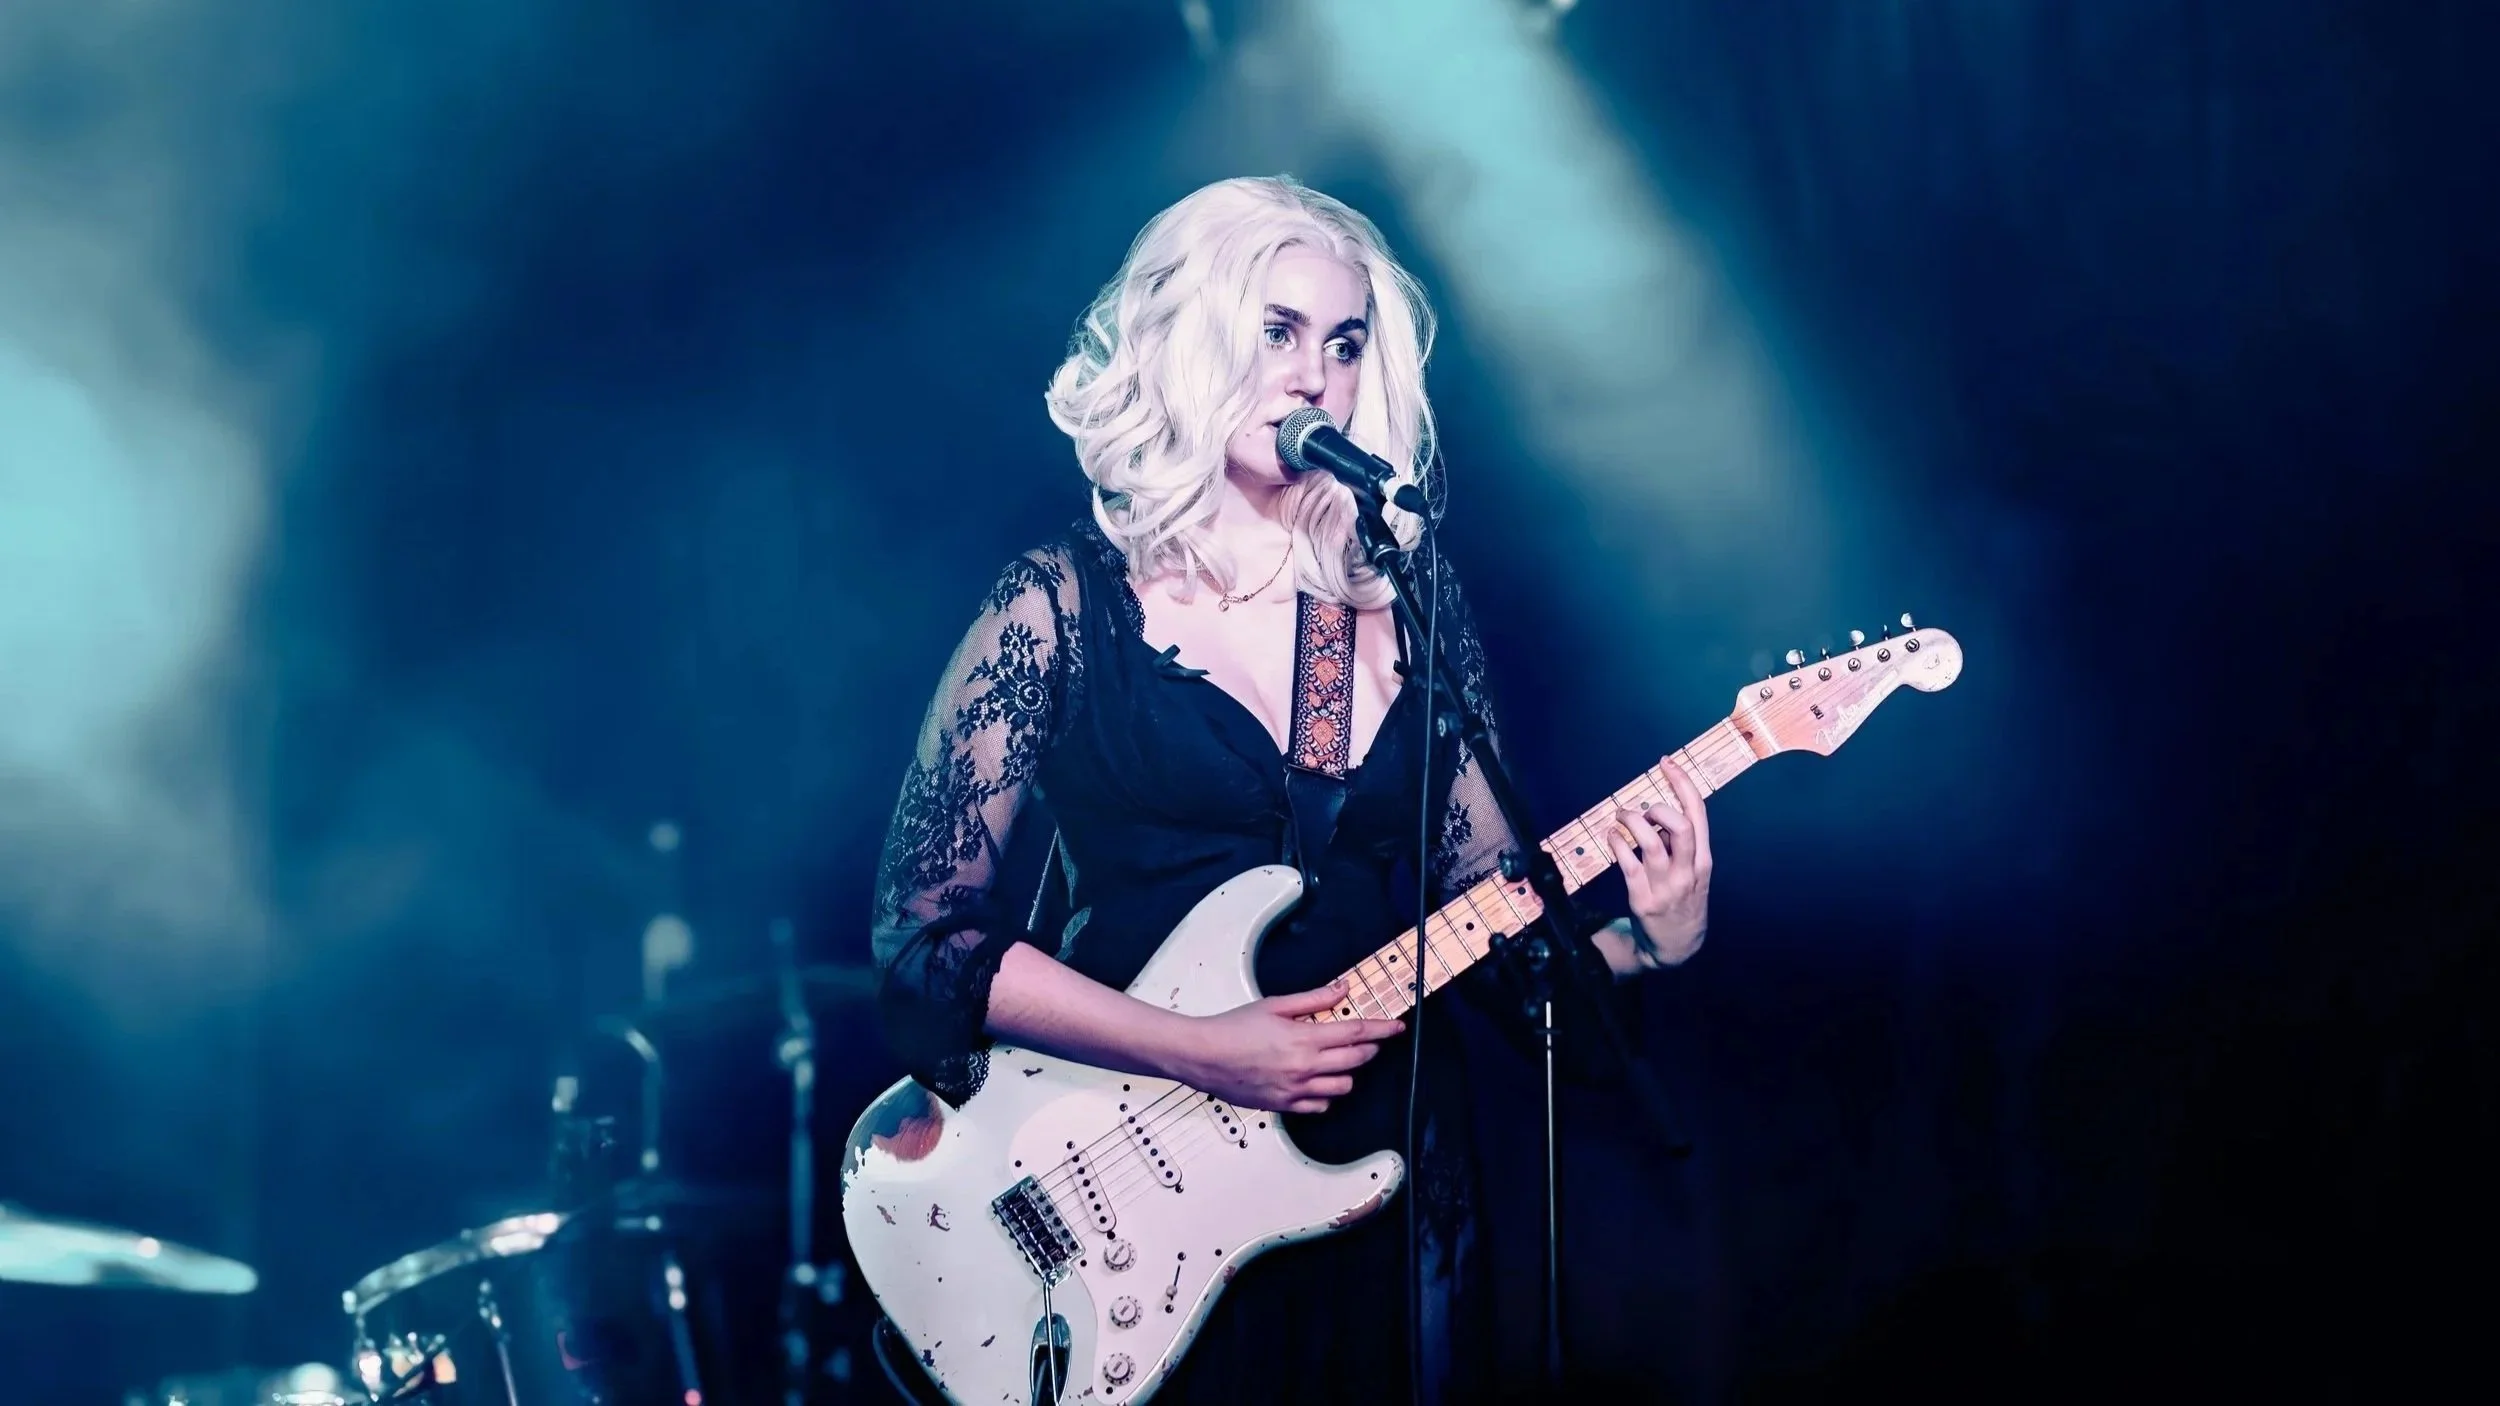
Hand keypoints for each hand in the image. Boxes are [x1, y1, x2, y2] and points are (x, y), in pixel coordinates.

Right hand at [1166, 983, 1403, 1113]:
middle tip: (1371, 1040)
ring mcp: (1295, 1090)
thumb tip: (1341, 989)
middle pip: (1356, 1060)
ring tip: (1340, 1060)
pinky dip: (1327, 1095)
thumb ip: (1313, 999)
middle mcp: (1304, 1068)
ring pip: (1342, 1087)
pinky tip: (1320, 1082)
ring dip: (1349, 1072)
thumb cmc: (1232, 1028)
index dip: (1381, 1029)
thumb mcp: (1275, 1005)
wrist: (1202, 1056)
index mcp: (1304, 1039)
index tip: (1395, 1027)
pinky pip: (1320, 1107)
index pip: (1356, 1033)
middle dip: (1370, 1049)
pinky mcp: (1284, 1106)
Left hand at [1603, 759, 1712, 969]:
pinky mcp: (1642, 898)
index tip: (1667, 763)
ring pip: (1650, 842)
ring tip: (1622, 817)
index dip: (1682, 783)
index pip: (1698, 813)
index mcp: (1703, 860)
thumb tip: (1659, 813)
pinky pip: (1627, 862)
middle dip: (1659, 808)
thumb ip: (1681, 844)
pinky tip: (1612, 836)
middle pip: (1680, 826)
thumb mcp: (1693, 873)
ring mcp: (1665, 886)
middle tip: (1645, 810)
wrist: (1677, 948)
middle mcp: (1687, 871)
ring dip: (1632, 821)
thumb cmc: (1683, 901)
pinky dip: (1617, 842)